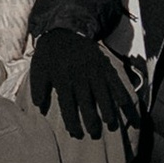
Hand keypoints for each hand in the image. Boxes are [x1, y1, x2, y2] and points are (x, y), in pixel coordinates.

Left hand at [27, 26, 130, 143]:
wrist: (64, 29)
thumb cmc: (49, 54)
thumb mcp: (38, 69)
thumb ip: (38, 88)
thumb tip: (39, 107)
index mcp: (62, 77)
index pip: (67, 104)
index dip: (72, 121)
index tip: (76, 133)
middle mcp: (79, 74)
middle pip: (86, 101)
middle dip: (91, 119)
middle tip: (94, 133)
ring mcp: (93, 68)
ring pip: (102, 92)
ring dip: (107, 108)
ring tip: (111, 124)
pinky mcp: (103, 63)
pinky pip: (114, 80)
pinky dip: (120, 92)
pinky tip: (125, 105)